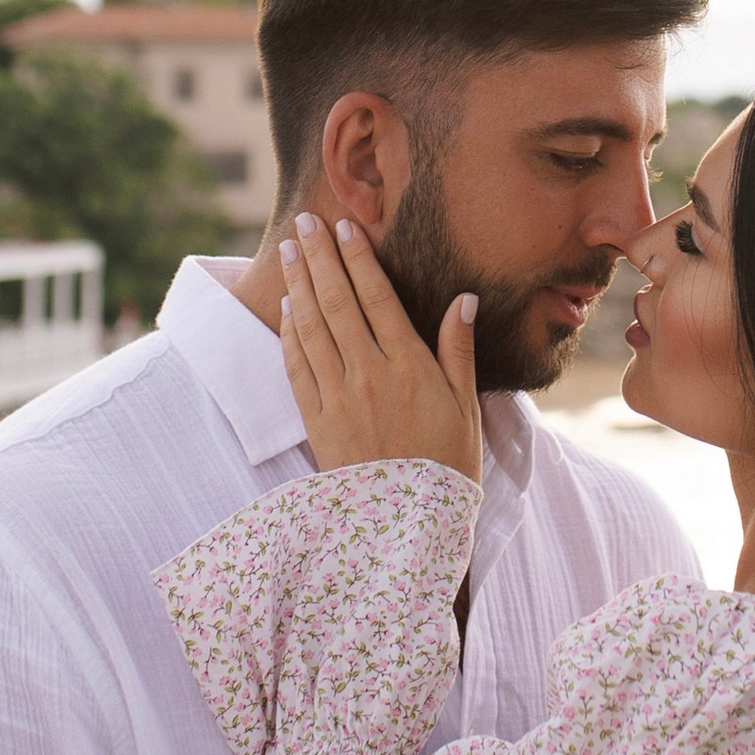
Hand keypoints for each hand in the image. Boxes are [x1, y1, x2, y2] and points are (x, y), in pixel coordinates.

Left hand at [279, 210, 482, 484]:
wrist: (408, 531)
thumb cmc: (447, 468)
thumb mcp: (467, 408)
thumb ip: (459, 350)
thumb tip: (463, 298)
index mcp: (409, 367)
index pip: (377, 298)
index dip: (358, 259)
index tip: (344, 227)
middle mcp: (369, 376)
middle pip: (337, 303)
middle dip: (320, 258)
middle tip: (305, 223)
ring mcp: (338, 398)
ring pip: (312, 329)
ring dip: (299, 285)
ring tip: (290, 252)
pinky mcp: (317, 422)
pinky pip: (297, 368)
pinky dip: (290, 333)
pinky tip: (287, 308)